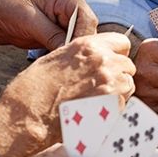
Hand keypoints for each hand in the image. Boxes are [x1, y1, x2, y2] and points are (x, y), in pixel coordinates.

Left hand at [0, 0, 97, 57]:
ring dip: (73, 54)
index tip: (72, 52)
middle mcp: (74, 11)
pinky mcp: (63, 38)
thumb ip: (51, 35)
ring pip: (81, 43)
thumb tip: (67, 50)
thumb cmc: (12, 10)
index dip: (83, 36)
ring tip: (64, 67)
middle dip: (79, 47)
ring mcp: (70, 26)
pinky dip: (67, 58)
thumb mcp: (31, 21)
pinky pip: (71, 49)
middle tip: (70, 64)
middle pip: (88, 32)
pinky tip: (60, 66)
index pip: (87, 18)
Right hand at [0, 32, 135, 156]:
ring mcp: (110, 83)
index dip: (117, 54)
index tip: (111, 63)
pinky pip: (124, 105)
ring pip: (129, 85)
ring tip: (97, 101)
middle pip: (128, 65)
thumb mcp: (57, 58)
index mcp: (88, 46)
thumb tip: (95, 58)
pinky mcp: (112, 105)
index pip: (122, 42)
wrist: (28, 114)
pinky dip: (114, 109)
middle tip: (102, 87)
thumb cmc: (35, 88)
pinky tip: (96, 113)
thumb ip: (82, 55)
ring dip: (119, 93)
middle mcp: (103, 61)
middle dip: (119, 75)